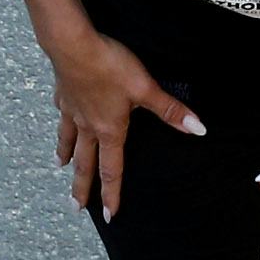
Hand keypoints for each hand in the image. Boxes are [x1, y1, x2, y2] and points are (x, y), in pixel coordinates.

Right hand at [49, 29, 203, 221]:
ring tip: (61, 167)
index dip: (111, 194)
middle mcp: (88, 126)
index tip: (109, 216)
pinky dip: (62, 124)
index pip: (112, 170)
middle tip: (76, 207)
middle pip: (85, 163)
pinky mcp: (63, 94)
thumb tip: (198, 130)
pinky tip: (61, 120)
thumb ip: (170, 110)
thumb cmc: (109, 66)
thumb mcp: (145, 88)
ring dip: (66, 157)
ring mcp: (72, 111)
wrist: (72, 44)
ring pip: (69, 140)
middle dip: (82, 187)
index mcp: (109, 130)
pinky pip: (62, 115)